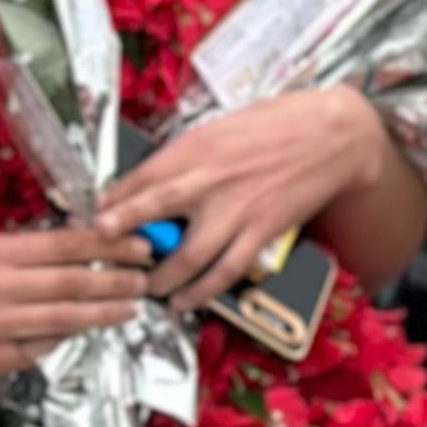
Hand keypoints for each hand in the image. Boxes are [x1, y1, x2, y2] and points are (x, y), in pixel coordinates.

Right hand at [0, 225, 158, 396]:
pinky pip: (44, 347)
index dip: (107, 243)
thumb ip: (23, 255)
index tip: (139, 244)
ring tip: (132, 305)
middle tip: (147, 277)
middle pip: (70, 280)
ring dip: (105, 311)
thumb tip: (82, 247)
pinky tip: (94, 331)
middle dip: (116, 278)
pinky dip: (72, 338)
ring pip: (64, 316)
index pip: (62, 243)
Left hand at [90, 88, 391, 312]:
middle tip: (100, 250)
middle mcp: (210, 180)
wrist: (332, 135)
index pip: (142, 176)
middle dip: (121, 232)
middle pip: (153, 210)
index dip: (113, 199)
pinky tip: (185, 300)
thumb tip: (150, 180)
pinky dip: (202, 290)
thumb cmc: (275, 125)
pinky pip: (225, 270)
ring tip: (146, 290)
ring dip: (161, 277)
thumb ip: (185, 157)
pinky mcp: (261, 232)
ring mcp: (236, 210)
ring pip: (187, 255)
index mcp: (196, 148)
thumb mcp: (218, 129)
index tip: (94, 214)